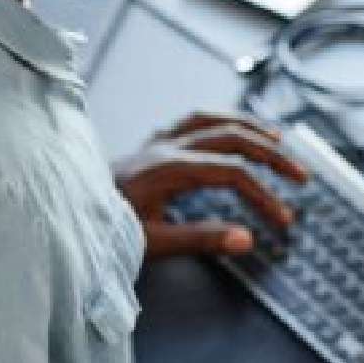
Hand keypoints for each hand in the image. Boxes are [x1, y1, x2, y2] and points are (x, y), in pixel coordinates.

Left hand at [113, 111, 308, 258]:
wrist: (64, 213)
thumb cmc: (101, 230)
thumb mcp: (151, 243)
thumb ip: (200, 240)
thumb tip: (246, 239)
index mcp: (167, 169)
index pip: (232, 174)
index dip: (263, 195)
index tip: (281, 220)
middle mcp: (164, 147)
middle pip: (232, 138)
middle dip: (271, 155)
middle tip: (299, 175)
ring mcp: (155, 142)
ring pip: (212, 120)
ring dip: (249, 127)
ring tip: (277, 138)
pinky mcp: (149, 146)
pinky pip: (191, 121)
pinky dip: (219, 121)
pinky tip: (230, 128)